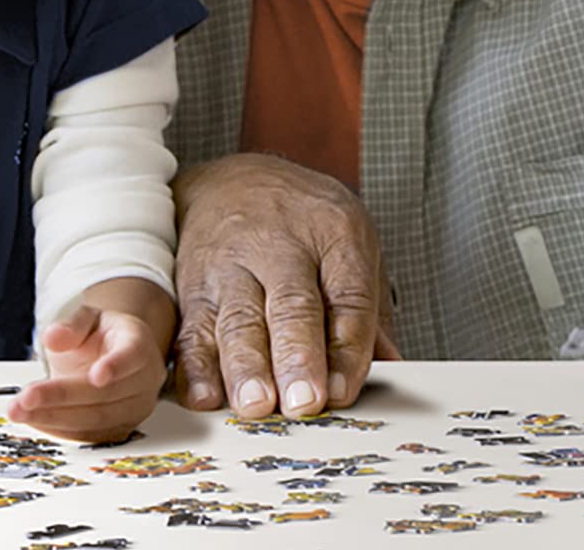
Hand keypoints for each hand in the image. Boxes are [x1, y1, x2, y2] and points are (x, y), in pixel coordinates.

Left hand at [9, 303, 167, 442]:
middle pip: (106, 394)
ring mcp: (134, 408)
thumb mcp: (87, 319)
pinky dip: (58, 429)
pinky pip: (89, 435)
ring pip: (96, 420)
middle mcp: (144, 380)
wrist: (112, 356)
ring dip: (54, 417)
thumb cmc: (101, 337)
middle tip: (27, 397)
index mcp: (138, 344)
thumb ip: (71, 326)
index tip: (96, 376)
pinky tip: (33, 419)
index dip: (116, 366)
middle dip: (62, 397)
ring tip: (20, 411)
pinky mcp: (120, 429)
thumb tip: (52, 337)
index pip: (132, 356)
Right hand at [171, 154, 399, 418]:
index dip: (346, 347)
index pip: (348, 295)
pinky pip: (192, 328)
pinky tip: (205, 396)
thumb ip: (369, 311)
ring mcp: (232, 264)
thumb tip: (391, 368)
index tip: (343, 392)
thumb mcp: (350, 243)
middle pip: (292, 306)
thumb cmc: (303, 222)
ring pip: (238, 319)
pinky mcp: (193, 286)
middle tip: (304, 401)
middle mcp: (281, 245)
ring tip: (254, 404)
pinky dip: (195, 367)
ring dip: (246, 367)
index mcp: (335, 233)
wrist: (229, 180)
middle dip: (296, 356)